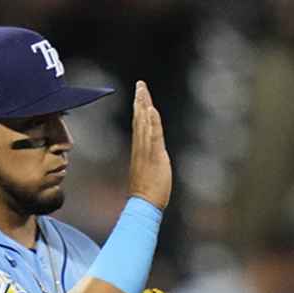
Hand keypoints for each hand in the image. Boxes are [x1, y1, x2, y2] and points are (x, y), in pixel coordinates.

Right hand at [125, 81, 170, 210]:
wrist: (143, 205)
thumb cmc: (147, 194)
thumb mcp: (149, 174)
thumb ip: (149, 162)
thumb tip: (150, 157)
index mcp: (140, 151)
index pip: (140, 125)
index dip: (140, 109)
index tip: (139, 94)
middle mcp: (141, 148)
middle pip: (140, 120)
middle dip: (140, 101)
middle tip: (140, 84)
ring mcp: (146, 151)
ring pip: (144, 124)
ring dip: (144, 105)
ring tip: (142, 90)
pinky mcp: (154, 156)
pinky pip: (153, 136)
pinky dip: (152, 122)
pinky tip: (151, 109)